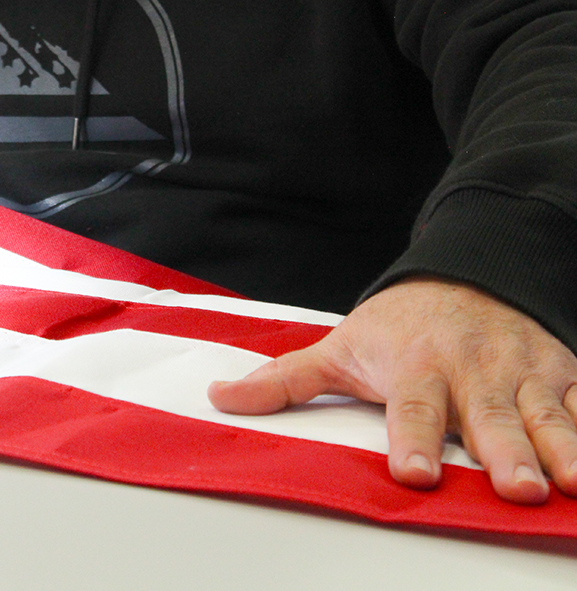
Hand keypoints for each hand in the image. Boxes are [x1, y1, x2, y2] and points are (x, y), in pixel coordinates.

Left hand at [208, 277, 576, 503]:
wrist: (468, 274)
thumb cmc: (398, 324)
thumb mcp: (341, 346)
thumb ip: (285, 378)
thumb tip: (220, 399)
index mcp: (416, 367)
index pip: (413, 409)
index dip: (413, 441)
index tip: (413, 473)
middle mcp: (472, 371)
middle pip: (488, 418)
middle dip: (505, 453)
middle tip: (515, 488)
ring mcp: (522, 373)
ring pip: (546, 415)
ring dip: (562, 448)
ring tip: (572, 484)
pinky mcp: (562, 373)